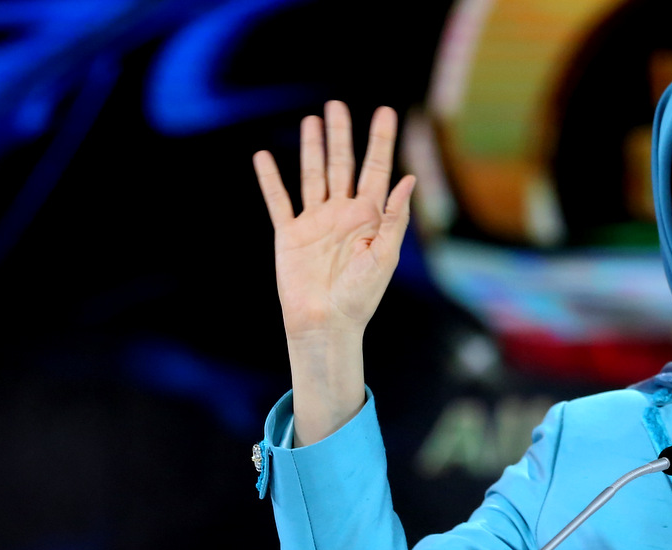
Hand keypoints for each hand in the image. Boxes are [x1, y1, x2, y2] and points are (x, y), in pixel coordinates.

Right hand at [252, 101, 414, 339]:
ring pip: (312, 174)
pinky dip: (270, 179)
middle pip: (342, 164)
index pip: (376, 169)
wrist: (326, 324)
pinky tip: (263, 157)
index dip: (381, 140)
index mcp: (370, 217)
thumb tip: (408, 179)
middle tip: (338, 105)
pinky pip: (278, 201)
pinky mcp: (290, 234)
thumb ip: (395, 217)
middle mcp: (342, 214)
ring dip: (311, 148)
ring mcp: (315, 222)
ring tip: (312, 120)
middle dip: (341, 135)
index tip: (387, 112)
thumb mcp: (384, 257)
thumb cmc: (360, 297)